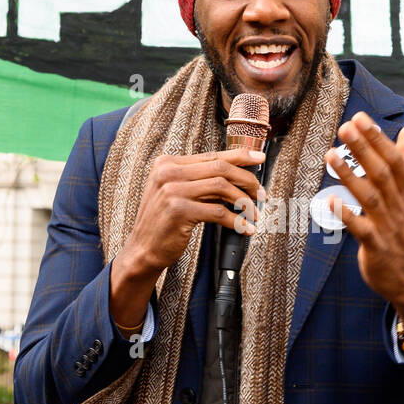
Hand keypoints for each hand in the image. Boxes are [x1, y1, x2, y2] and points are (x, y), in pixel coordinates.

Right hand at [110, 146, 264, 326]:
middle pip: (220, 168)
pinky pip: (218, 211)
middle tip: (260, 193)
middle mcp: (168, 172)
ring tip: (253, 212)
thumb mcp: (177, 193)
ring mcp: (172, 190)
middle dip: (246, 179)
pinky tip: (245, 228)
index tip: (259, 158)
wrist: (143, 249)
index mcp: (168, 163)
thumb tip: (237, 176)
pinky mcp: (179, 211)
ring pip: (222, 187)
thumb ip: (200, 181)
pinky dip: (236, 220)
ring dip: (243, 201)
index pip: (212, 155)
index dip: (240, 156)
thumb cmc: (164, 222)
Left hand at [326, 112, 403, 337]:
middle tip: (345, 126)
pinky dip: (347, 215)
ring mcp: (390, 227)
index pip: (397, 159)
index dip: (378, 138)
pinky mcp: (377, 248)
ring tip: (330, 155)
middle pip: (383, 172)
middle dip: (364, 148)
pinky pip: (361, 229)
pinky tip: (331, 201)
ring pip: (370, 196)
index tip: (360, 118)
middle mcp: (402, 206)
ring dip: (350, 175)